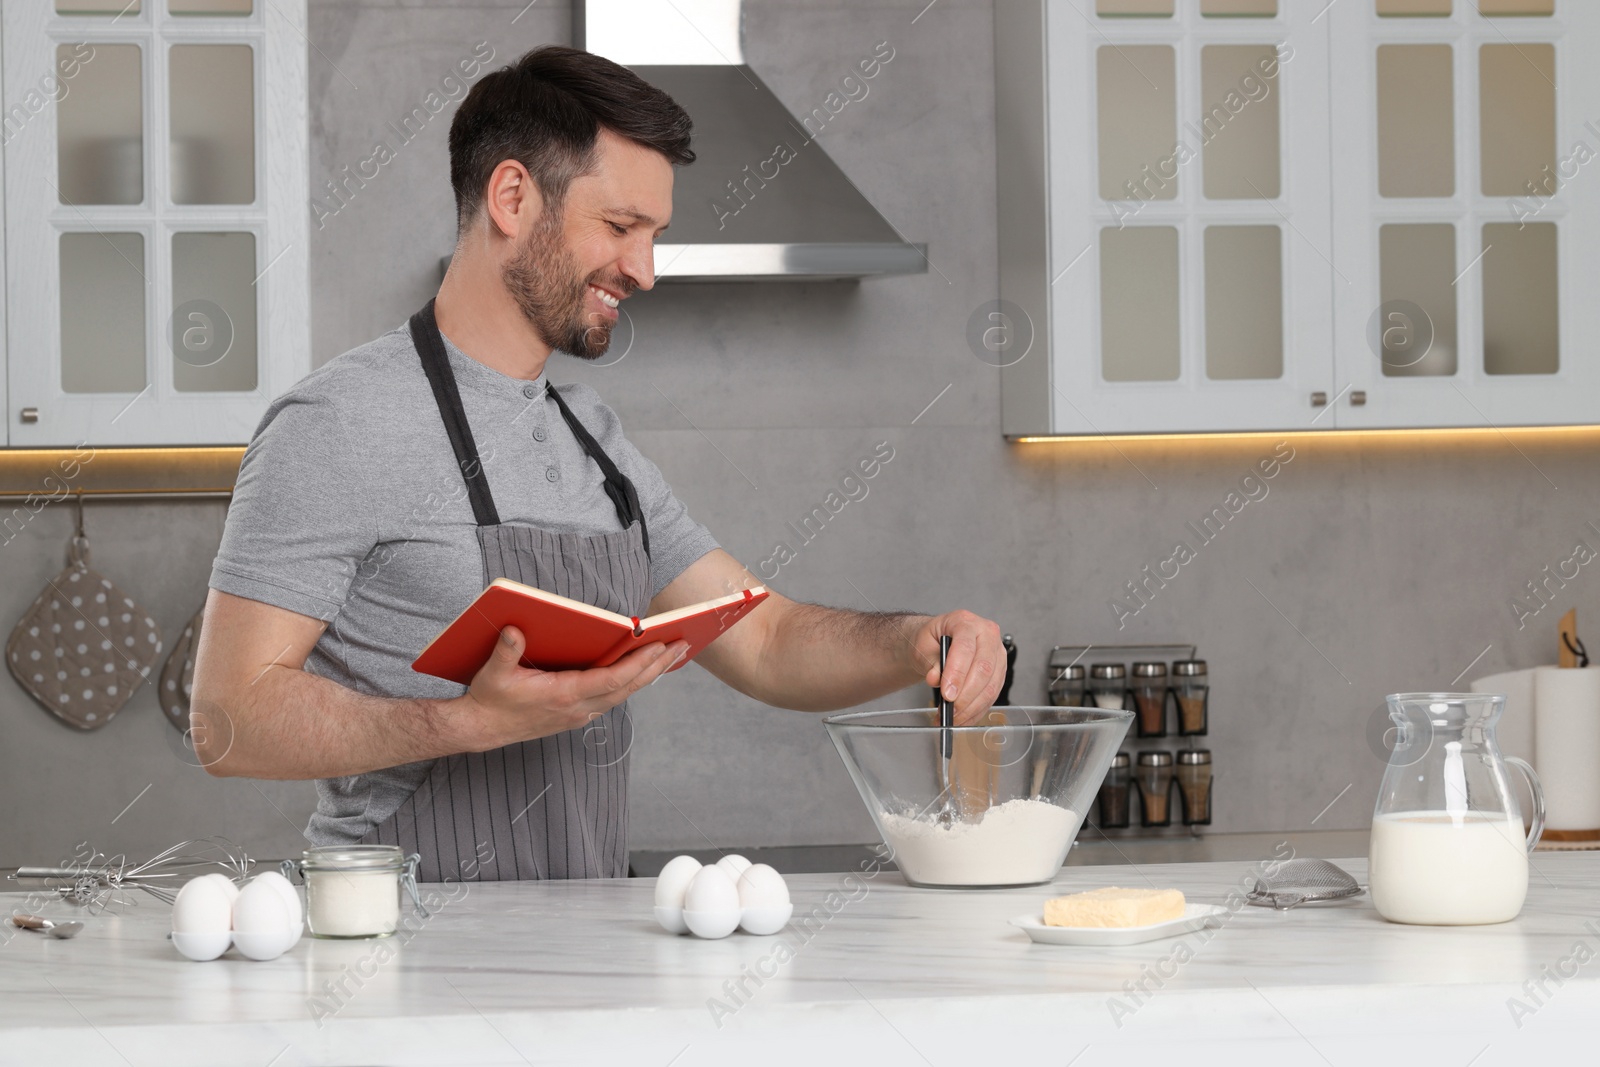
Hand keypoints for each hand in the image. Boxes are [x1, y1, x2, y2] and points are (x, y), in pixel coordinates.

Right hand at [452, 626, 689, 750]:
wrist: (482, 729)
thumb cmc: (490, 700)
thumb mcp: (493, 674)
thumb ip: (506, 652)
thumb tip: (514, 630)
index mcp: (563, 696)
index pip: (612, 680)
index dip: (638, 664)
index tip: (660, 646)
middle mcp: (578, 708)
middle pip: (628, 688)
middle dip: (657, 666)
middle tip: (682, 646)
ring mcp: (579, 714)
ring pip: (624, 694)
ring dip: (649, 674)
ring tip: (671, 654)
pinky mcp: (577, 714)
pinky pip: (613, 697)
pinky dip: (632, 682)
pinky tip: (642, 670)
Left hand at [912, 610, 1004, 725]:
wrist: (936, 645)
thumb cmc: (931, 641)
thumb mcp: (923, 647)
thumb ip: (931, 663)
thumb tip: (936, 679)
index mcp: (966, 622)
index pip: (966, 648)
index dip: (957, 674)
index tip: (947, 694)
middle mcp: (986, 634)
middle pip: (983, 668)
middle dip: (966, 694)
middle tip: (950, 709)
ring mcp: (997, 653)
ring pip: (991, 685)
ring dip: (972, 706)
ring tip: (954, 717)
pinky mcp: (999, 671)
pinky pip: (992, 695)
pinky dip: (977, 710)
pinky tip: (964, 717)